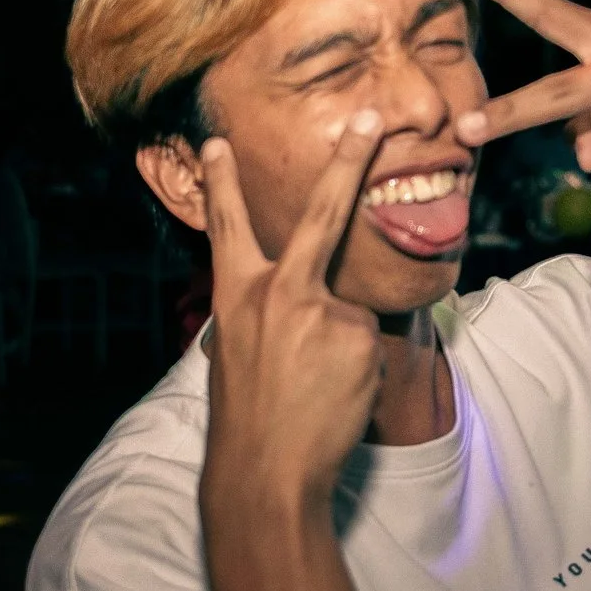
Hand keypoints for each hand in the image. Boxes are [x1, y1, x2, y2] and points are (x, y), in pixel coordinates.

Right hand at [201, 112, 387, 506]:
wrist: (264, 470)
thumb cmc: (248, 417)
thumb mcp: (236, 350)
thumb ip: (267, 310)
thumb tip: (310, 297)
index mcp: (236, 294)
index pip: (227, 226)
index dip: (222, 182)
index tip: (216, 142)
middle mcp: (278, 291)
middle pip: (322, 213)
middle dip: (348, 160)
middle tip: (373, 120)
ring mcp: (321, 310)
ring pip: (348, 311)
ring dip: (340, 347)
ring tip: (313, 389)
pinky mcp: (358, 335)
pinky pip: (367, 341)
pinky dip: (357, 367)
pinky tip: (334, 395)